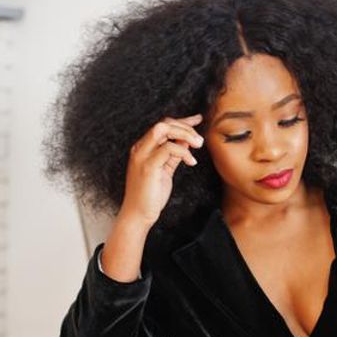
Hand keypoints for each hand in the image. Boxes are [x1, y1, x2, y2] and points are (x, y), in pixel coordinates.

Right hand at [118, 113, 204, 227]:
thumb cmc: (150, 195)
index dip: (182, 121)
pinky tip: (192, 162)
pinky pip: (168, 148)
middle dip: (185, 127)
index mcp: (143, 148)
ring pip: (163, 129)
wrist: (137, 215)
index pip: (162, 125)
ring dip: (185, 134)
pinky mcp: (148, 166)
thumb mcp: (164, 170)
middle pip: (163, 123)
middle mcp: (140, 148)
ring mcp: (142, 156)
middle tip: (199, 140)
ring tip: (198, 145)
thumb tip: (186, 141)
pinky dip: (184, 152)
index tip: (197, 120)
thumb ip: (173, 155)